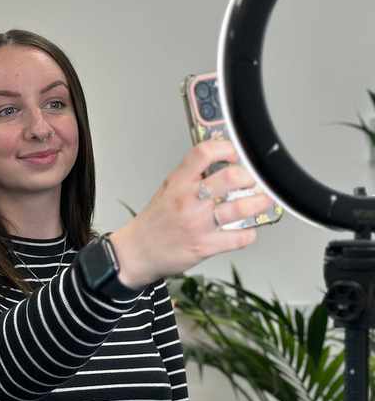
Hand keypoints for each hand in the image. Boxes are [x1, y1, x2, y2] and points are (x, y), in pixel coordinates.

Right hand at [110, 139, 276, 288]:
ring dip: (260, 203)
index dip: (225, 149)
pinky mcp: (205, 246)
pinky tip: (247, 230)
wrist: (137, 252)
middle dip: (250, 177)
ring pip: (241, 207)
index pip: (204, 153)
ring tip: (263, 201)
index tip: (235, 154)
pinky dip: (249, 233)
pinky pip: (239, 237)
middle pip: (230, 177)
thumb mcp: (166, 190)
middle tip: (253, 181)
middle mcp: (188, 200)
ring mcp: (198, 223)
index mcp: (178, 183)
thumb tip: (219, 165)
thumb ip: (190, 178)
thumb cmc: (154, 222)